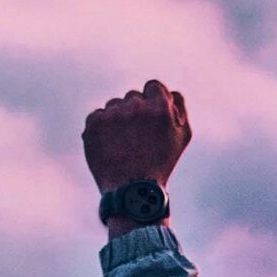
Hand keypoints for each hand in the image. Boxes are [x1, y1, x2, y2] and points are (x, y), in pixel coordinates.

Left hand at [82, 79, 191, 197]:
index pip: (153, 86)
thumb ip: (179, 108)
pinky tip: (110, 146)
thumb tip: (169, 92)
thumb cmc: (161, 164)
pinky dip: (101, 129)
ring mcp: (113, 114)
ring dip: (118, 119)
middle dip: (135, 112)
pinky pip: (97, 116)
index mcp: (160, 107)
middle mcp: (136, 106)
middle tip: (138, 138)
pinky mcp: (94, 123)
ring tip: (124, 145)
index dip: (152, 101)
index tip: (149, 117)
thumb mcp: (182, 138)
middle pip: (133, 96)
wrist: (132, 190)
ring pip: (114, 105)